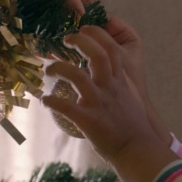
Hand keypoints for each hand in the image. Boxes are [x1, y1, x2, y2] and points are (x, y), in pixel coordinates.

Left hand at [42, 24, 160, 160]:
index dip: (96, 35)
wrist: (137, 150)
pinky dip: (51, 101)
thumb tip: (110, 74)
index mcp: (120, 81)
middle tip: (65, 40)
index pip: (111, 48)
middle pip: (97, 54)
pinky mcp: (88, 120)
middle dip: (79, 41)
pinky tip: (45, 101)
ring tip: (49, 69)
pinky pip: (64, 106)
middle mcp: (110, 87)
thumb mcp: (130, 97)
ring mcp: (99, 103)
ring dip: (58, 68)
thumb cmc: (133, 126)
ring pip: (76, 75)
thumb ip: (119, 83)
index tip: (83, 30)